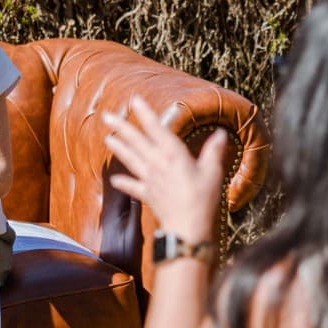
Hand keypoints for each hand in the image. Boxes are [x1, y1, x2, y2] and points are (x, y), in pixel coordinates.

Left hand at [103, 95, 228, 243]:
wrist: (187, 227)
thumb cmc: (202, 198)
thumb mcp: (213, 171)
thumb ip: (214, 151)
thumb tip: (221, 133)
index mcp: (173, 153)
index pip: (156, 128)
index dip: (145, 113)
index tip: (134, 100)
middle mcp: (158, 163)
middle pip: (137, 141)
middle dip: (121, 127)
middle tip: (106, 116)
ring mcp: (150, 179)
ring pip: (131, 159)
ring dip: (119, 148)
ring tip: (107, 138)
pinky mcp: (148, 195)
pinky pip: (133, 187)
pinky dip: (124, 183)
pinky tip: (114, 180)